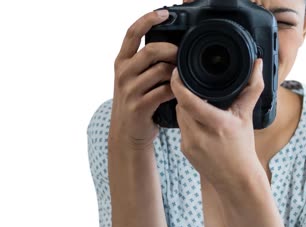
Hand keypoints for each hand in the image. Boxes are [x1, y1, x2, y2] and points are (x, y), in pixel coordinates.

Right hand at [109, 9, 176, 150]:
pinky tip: (182, 91)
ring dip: (177, 71)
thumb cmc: (137, 102)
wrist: (127, 134)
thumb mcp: (134, 78)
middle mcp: (123, 73)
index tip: (164, 13)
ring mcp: (130, 90)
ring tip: (184, 75)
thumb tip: (174, 45)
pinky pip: (164, 91)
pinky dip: (177, 89)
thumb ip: (146, 62)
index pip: (132, 33)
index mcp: (121, 62)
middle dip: (171, 50)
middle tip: (183, 55)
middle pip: (150, 51)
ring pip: (160, 71)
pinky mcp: (139, 106)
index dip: (148, 19)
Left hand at [171, 58, 265, 188]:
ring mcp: (189, 144)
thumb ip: (252, 87)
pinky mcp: (184, 150)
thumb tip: (257, 63)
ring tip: (198, 104)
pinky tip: (199, 122)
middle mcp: (199, 135)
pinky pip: (181, 129)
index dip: (178, 84)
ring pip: (180, 116)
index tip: (177, 72)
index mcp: (216, 124)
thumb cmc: (243, 147)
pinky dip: (188, 122)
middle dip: (185, 95)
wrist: (237, 179)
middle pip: (181, 105)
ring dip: (186, 108)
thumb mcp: (247, 116)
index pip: (187, 100)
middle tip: (192, 86)